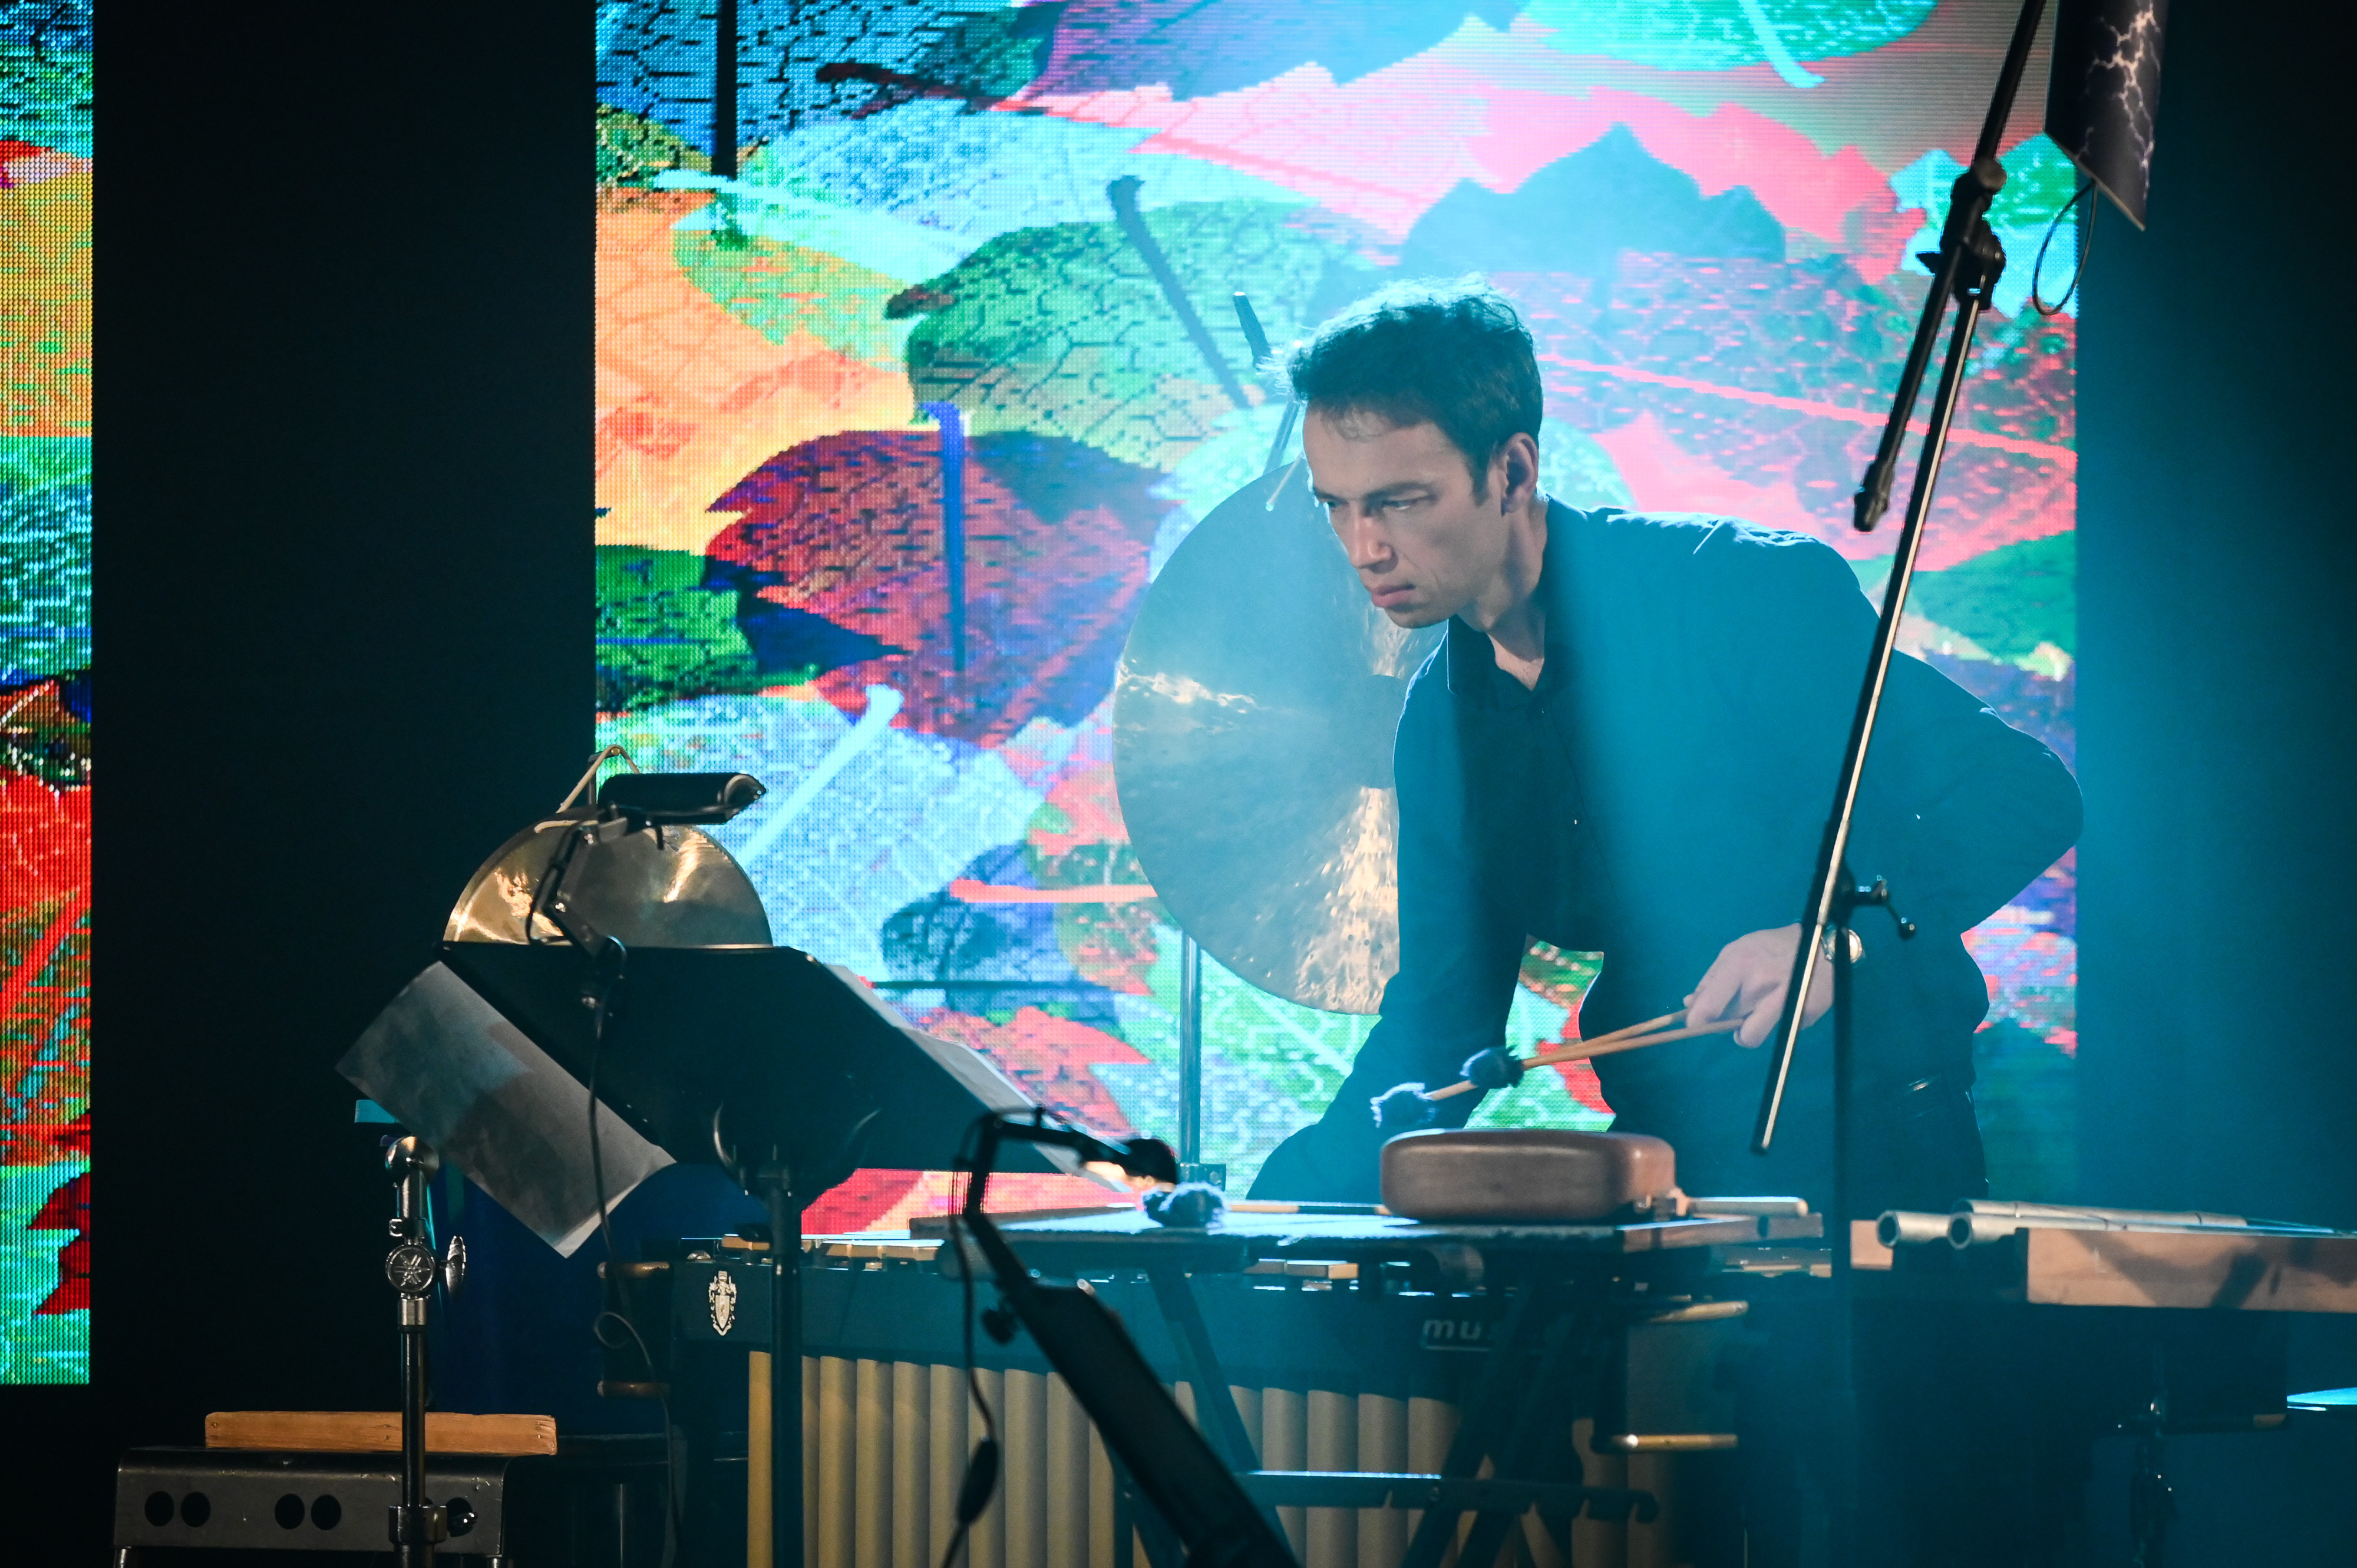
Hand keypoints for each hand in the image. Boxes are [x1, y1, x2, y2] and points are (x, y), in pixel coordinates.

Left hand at [1683, 924, 1832, 1047]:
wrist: (1822, 945)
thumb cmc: (1772, 947)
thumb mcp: (1737, 951)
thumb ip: (1712, 979)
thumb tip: (1690, 1004)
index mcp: (1738, 965)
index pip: (1710, 1004)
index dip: (1697, 1021)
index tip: (1695, 1025)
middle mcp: (1759, 985)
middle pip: (1728, 1022)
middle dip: (1727, 1021)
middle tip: (1737, 1009)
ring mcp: (1783, 1002)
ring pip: (1750, 1036)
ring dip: (1748, 1032)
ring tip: (1755, 1017)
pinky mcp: (1802, 1015)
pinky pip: (1777, 1032)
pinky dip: (1776, 1025)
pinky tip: (1783, 1006)